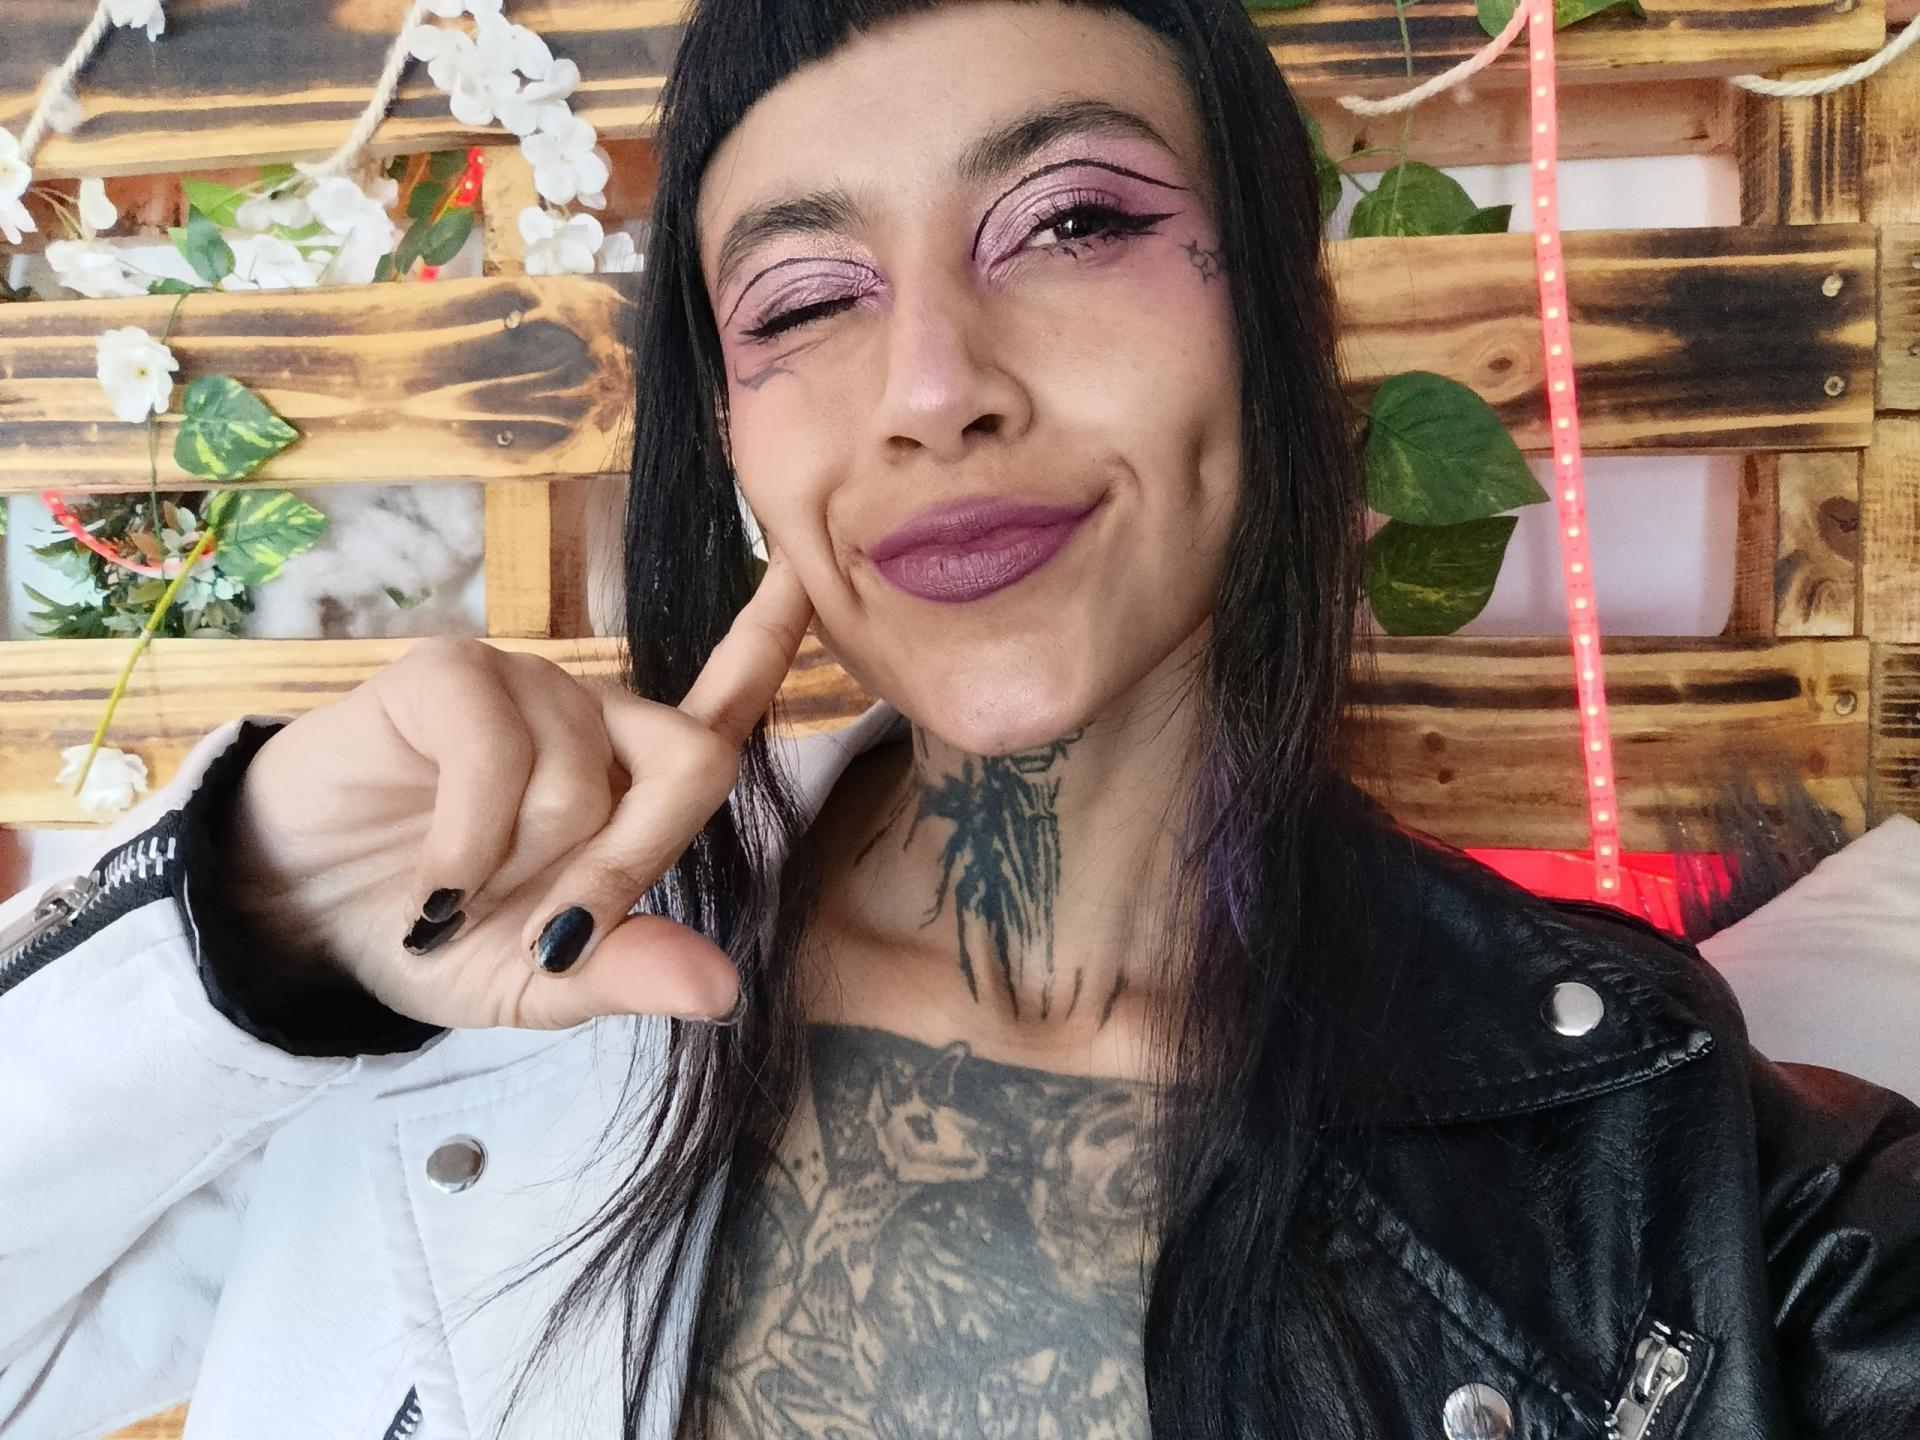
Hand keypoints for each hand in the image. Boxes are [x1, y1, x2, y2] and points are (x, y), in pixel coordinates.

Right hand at [220, 547, 813, 1031]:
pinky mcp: (449, 676)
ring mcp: (527, 688)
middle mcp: (597, 720)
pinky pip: (499, 757)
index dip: (773, 634)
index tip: (808, 564)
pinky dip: (468, 845)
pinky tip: (434, 882)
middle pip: (696, 759)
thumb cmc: (436, 934)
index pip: (729, 700)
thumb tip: (727, 992)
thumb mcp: (538, 981)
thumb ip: (627, 975)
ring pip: (587, 777)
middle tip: (551, 931)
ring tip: (459, 891)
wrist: (303, 918)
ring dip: (520, 866)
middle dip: (630, 864)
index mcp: (635, 781)